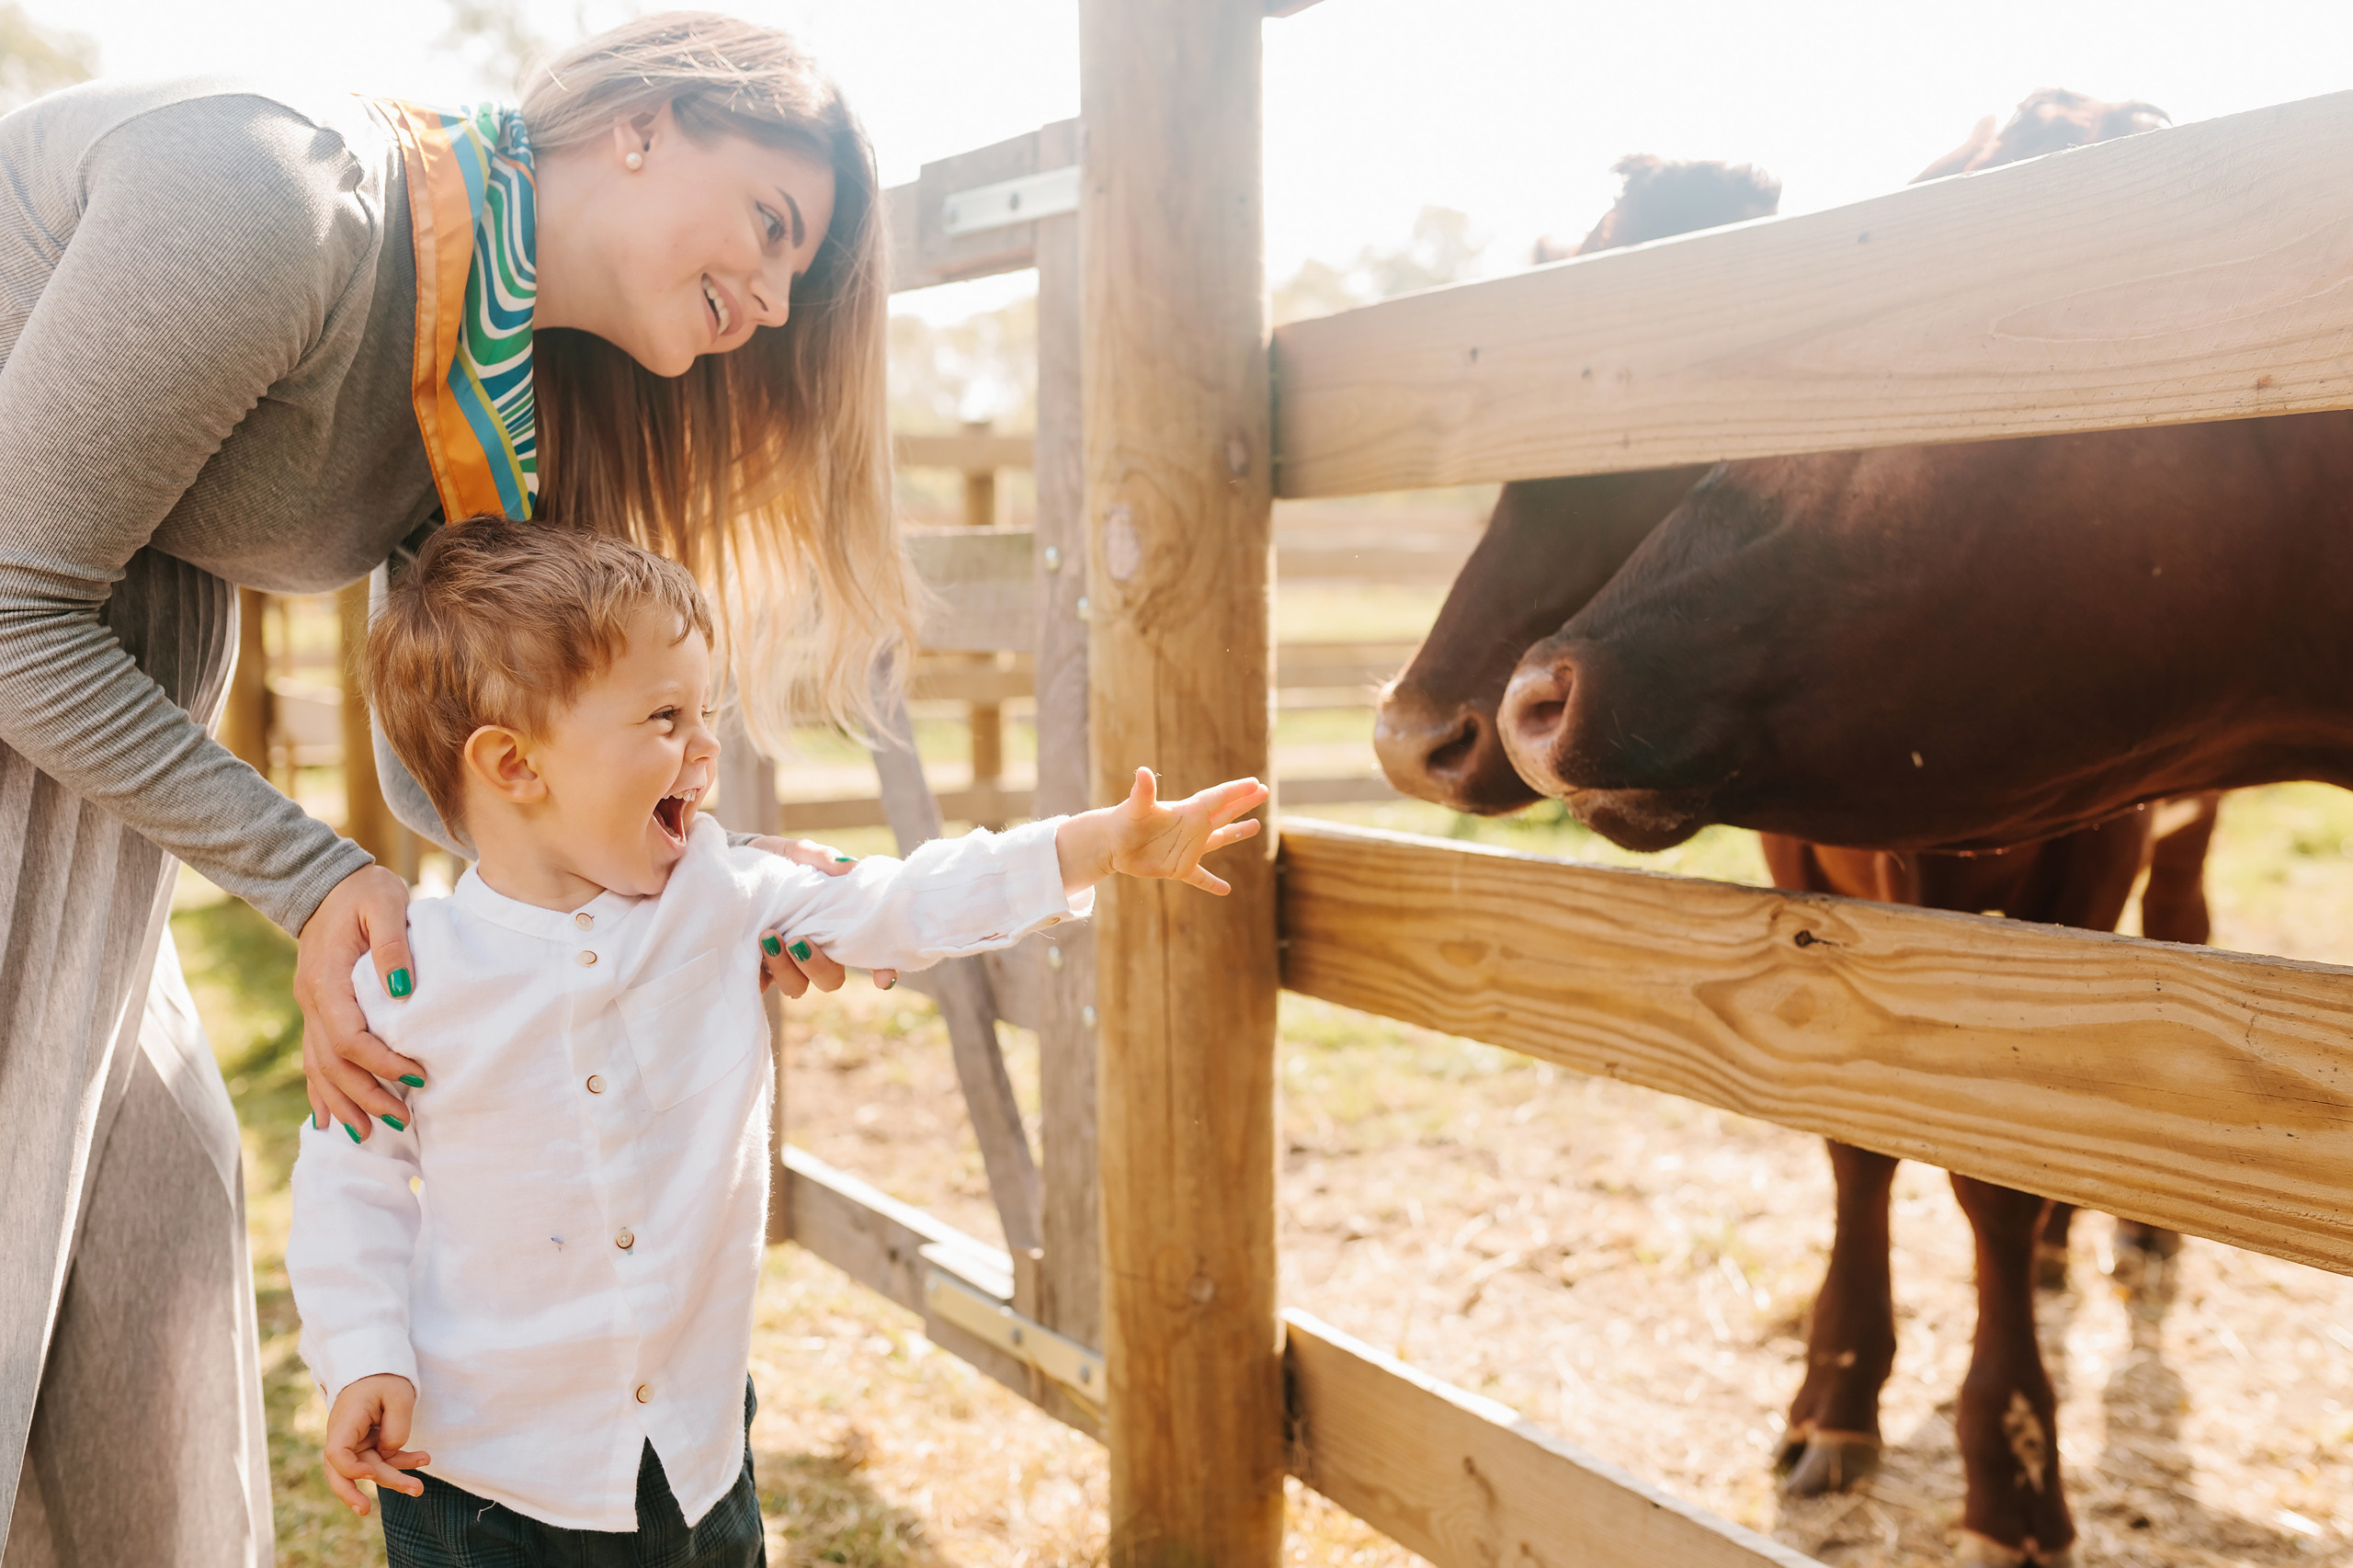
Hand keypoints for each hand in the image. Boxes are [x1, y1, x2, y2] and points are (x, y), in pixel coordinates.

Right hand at [295, 864, 425, 1139]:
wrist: (326, 884)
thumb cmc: (363, 891)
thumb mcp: (384, 902)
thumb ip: (392, 945)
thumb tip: (404, 991)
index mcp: (328, 979)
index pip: (350, 1037)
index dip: (381, 1063)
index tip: (417, 1076)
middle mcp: (312, 1000)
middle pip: (332, 1063)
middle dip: (365, 1095)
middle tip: (402, 1120)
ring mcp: (310, 1008)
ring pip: (318, 1067)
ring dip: (342, 1102)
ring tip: (368, 1134)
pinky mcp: (316, 1010)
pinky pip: (314, 1059)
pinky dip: (321, 1091)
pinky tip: (330, 1118)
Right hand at [322, 1373, 429, 1515]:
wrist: (377, 1366)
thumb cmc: (385, 1377)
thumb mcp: (399, 1395)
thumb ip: (396, 1426)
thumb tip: (390, 1452)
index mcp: (346, 1421)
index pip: (336, 1453)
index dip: (349, 1469)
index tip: (370, 1474)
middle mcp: (345, 1435)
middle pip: (343, 1471)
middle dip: (353, 1494)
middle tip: (366, 1511)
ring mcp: (355, 1441)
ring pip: (368, 1469)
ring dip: (392, 1478)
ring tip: (418, 1488)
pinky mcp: (368, 1443)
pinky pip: (382, 1459)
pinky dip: (400, 1461)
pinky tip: (423, 1459)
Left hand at [745, 836, 897, 994]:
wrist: (732, 867)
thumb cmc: (775, 861)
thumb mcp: (797, 852)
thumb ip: (820, 857)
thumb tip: (847, 865)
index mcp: (836, 926)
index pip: (869, 954)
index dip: (882, 969)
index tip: (882, 979)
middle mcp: (815, 951)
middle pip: (831, 979)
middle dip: (817, 966)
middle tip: (797, 939)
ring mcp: (786, 965)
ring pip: (797, 986)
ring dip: (786, 967)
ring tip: (768, 935)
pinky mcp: (756, 970)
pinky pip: (763, 986)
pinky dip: (762, 970)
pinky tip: (753, 946)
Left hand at [1056, 768, 1267, 895]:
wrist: (1111, 843)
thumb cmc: (1123, 821)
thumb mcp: (1135, 807)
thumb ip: (1143, 791)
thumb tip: (1143, 772)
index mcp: (1187, 812)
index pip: (1217, 799)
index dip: (1236, 792)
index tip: (1254, 783)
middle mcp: (1192, 828)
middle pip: (1223, 814)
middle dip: (1243, 803)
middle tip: (1264, 791)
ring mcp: (1188, 848)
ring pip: (1218, 840)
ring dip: (1236, 834)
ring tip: (1256, 826)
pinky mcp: (1179, 868)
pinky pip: (1200, 877)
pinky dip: (1212, 884)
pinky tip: (1225, 890)